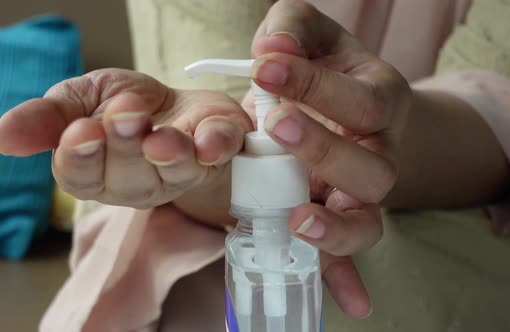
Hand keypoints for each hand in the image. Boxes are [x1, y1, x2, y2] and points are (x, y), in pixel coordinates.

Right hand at [0, 69, 251, 215]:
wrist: (181, 107)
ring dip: (166, 152)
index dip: (80, 157)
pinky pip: (218, 154)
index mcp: (98, 172)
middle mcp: (139, 181)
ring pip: (172, 171)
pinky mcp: (217, 153)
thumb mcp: (80, 102)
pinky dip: (214, 146)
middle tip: (124, 114)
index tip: (81, 131)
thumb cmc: (127, 109)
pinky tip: (207, 141)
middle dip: (124, 145)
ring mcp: (181, 171)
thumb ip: (46, 119)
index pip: (81, 177)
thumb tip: (2, 137)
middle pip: (126, 177)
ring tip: (159, 136)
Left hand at [247, 0, 411, 317]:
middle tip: (276, 124)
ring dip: (335, 225)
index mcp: (378, 99)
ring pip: (366, 219)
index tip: (266, 67)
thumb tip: (271, 49)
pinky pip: (346, 252)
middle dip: (323, 149)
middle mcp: (380, 151)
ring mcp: (362, 193)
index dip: (313, 84)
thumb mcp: (312, 35)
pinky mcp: (340, 218)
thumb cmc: (328, 69)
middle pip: (370, 168)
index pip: (357, 97)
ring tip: (297, 218)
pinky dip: (341, 273)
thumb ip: (292, 30)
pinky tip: (347, 301)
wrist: (355, 108)